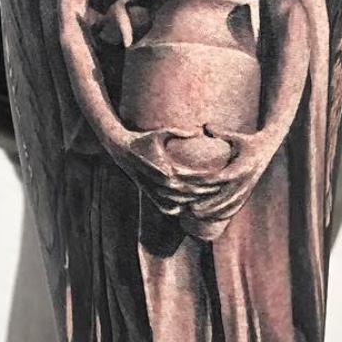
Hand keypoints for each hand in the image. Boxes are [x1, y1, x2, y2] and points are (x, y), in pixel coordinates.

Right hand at [109, 128, 224, 217]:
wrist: (121, 150)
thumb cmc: (143, 139)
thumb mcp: (160, 133)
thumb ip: (179, 132)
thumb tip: (198, 132)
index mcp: (167, 169)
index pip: (192, 178)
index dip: (207, 179)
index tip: (219, 176)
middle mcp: (161, 183)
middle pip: (190, 193)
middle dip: (206, 192)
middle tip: (220, 188)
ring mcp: (155, 192)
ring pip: (180, 204)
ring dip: (195, 202)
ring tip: (208, 198)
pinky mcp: (149, 195)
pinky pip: (167, 208)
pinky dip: (179, 209)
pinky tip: (189, 204)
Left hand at [188, 126, 278, 224]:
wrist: (270, 146)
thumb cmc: (249, 140)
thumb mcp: (237, 136)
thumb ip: (221, 132)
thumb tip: (206, 126)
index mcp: (240, 168)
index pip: (217, 178)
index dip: (202, 182)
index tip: (190, 186)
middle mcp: (244, 181)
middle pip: (222, 197)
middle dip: (207, 204)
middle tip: (190, 210)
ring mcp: (248, 188)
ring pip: (229, 205)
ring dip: (213, 211)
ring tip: (197, 215)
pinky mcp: (249, 190)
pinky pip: (236, 205)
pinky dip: (224, 212)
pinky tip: (213, 216)